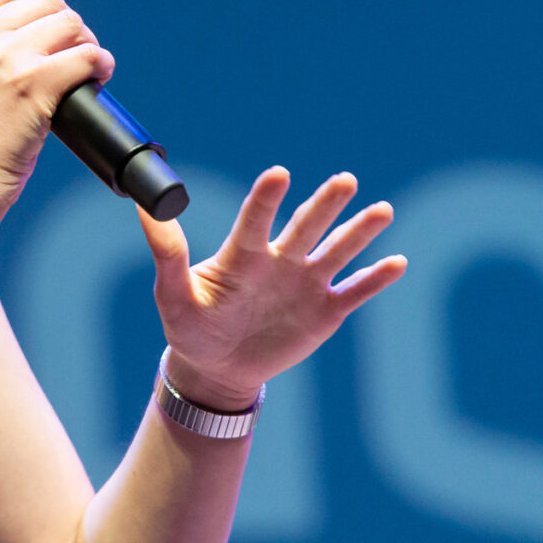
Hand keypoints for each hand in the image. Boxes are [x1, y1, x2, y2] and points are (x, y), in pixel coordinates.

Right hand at [0, 0, 114, 214]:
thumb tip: (39, 23)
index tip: (51, 25)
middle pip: (49, 0)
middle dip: (69, 26)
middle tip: (72, 55)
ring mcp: (6, 57)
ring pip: (71, 23)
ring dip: (87, 44)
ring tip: (85, 68)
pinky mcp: (34, 83)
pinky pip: (87, 55)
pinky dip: (101, 65)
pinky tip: (97, 78)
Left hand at [141, 167, 407, 411]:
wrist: (218, 368)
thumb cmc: (192, 327)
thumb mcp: (173, 295)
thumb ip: (167, 254)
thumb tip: (145, 209)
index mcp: (245, 253)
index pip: (257, 219)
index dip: (267, 198)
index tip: (278, 174)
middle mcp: (281, 259)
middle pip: (307, 225)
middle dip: (326, 204)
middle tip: (345, 180)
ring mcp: (306, 283)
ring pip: (337, 250)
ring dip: (360, 231)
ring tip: (382, 210)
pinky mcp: (325, 311)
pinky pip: (354, 292)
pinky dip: (375, 278)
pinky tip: (397, 262)